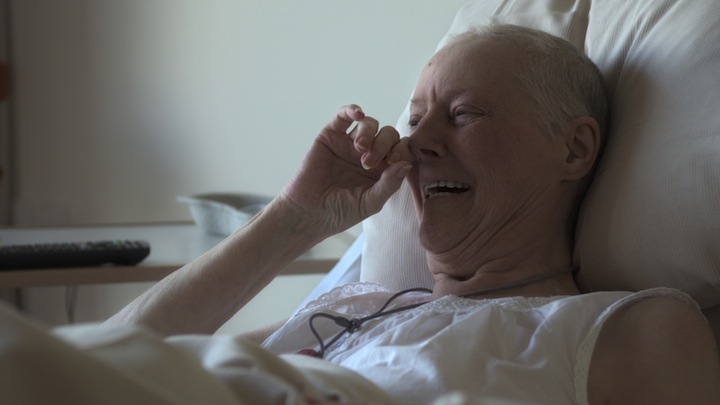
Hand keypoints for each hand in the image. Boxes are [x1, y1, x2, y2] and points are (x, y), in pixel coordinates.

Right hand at [280, 104, 412, 234]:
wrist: (308, 213)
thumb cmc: (340, 212)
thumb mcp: (370, 203)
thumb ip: (389, 184)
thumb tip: (407, 164)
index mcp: (383, 169)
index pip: (402, 150)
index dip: (402, 151)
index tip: (393, 162)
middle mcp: (369, 153)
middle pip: (388, 135)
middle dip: (383, 145)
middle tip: (368, 162)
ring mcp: (350, 143)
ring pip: (369, 124)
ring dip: (369, 133)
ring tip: (359, 149)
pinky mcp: (331, 135)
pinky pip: (343, 116)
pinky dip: (351, 110)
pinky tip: (357, 114)